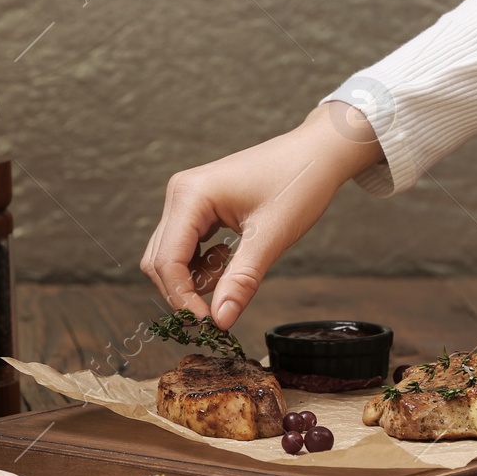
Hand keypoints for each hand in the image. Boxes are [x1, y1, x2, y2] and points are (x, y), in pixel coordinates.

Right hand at [140, 101, 383, 328]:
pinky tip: (226, 259)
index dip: (182, 297)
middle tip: (217, 311)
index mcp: (191, 196)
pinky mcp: (196, 204)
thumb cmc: (299, 183)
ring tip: (230, 272)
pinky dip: (199, 264)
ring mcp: (186, 197)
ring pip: (168, 255)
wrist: (317, 152)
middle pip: (159, 260)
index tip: (207, 323)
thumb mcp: (271, 237)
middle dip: (184, 290)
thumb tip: (220, 321)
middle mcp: (180, 193)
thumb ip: (241, 281)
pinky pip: (183, 245)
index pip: (167, 260)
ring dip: (193, 278)